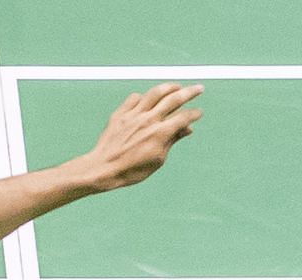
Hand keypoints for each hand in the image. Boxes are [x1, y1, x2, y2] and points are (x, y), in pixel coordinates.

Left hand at [82, 83, 203, 189]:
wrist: (102, 169)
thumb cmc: (130, 170)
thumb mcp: (157, 160)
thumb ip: (172, 141)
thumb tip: (187, 129)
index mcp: (160, 133)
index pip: (184, 117)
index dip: (194, 114)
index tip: (199, 113)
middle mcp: (149, 120)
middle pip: (174, 98)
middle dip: (190, 92)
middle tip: (199, 88)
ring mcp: (134, 115)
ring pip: (155, 93)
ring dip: (169, 87)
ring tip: (176, 86)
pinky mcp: (120, 114)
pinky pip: (134, 98)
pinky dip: (143, 97)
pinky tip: (147, 99)